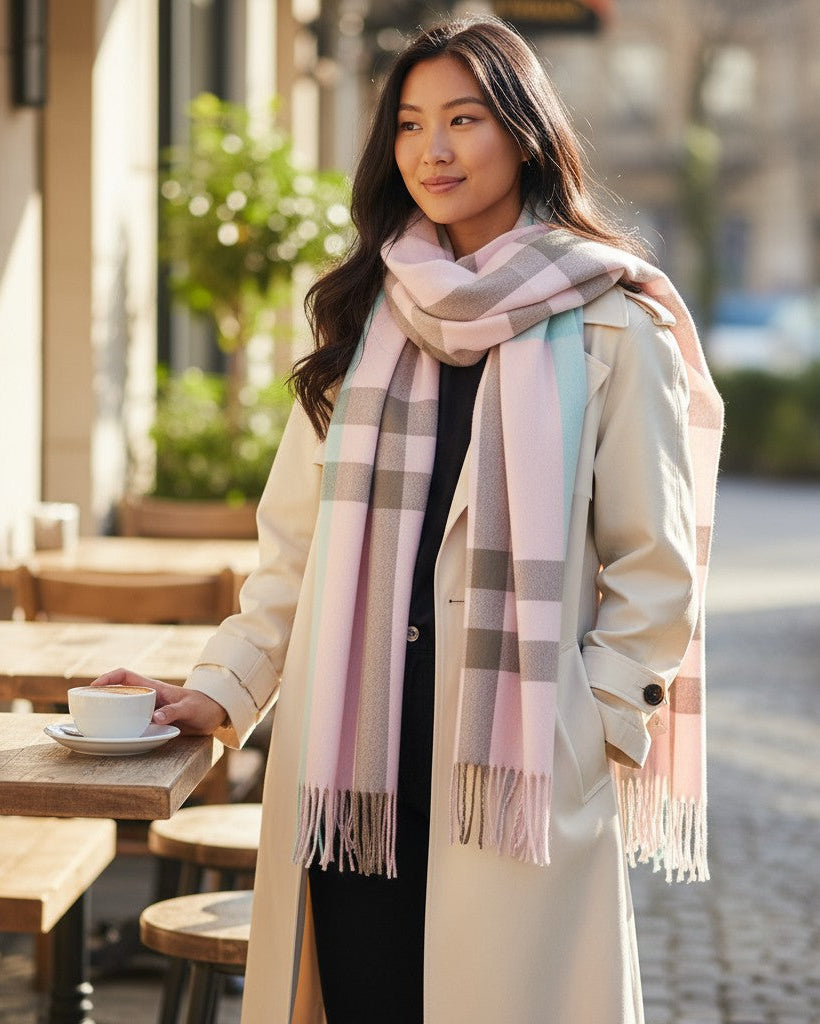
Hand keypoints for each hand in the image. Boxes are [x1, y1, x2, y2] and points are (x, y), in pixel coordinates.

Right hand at [91, 668, 226, 735]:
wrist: (215, 715)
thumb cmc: (204, 707)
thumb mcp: (190, 710)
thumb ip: (174, 712)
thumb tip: (155, 718)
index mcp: (154, 688)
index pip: (126, 675)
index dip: (108, 678)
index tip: (94, 687)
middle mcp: (148, 697)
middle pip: (118, 690)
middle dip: (100, 695)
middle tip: (84, 706)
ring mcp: (148, 709)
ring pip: (122, 706)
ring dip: (108, 710)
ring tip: (90, 721)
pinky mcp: (152, 722)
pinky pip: (131, 721)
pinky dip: (119, 725)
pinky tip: (112, 735)